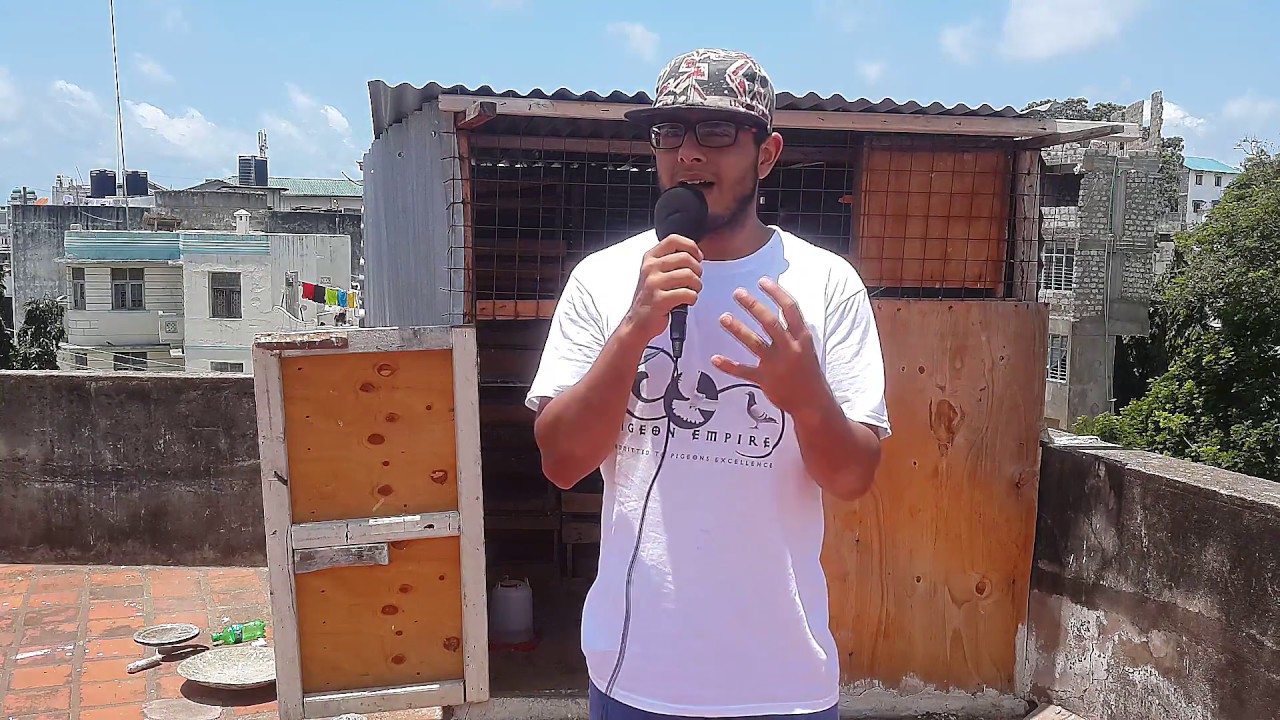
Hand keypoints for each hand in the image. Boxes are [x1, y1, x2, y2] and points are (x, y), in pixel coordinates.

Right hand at [624, 234, 703, 340]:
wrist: (637, 321)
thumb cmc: (650, 297)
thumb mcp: (655, 272)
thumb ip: (671, 261)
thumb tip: (695, 255)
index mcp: (650, 258)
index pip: (674, 240)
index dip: (691, 247)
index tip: (697, 257)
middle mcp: (650, 268)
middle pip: (686, 258)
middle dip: (697, 270)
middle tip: (695, 280)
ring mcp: (653, 283)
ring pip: (689, 275)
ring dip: (696, 286)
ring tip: (691, 291)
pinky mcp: (659, 300)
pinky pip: (688, 294)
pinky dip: (692, 298)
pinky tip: (686, 301)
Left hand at [711, 277, 828, 416]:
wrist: (813, 402)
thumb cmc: (807, 370)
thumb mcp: (806, 346)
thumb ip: (793, 328)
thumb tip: (779, 305)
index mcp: (802, 337)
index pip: (790, 309)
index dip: (776, 293)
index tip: (762, 281)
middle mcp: (790, 348)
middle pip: (770, 322)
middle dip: (753, 306)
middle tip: (737, 293)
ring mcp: (777, 365)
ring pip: (755, 343)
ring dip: (738, 329)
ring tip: (723, 318)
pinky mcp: (765, 380)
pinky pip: (744, 371)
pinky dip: (728, 365)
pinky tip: (714, 359)